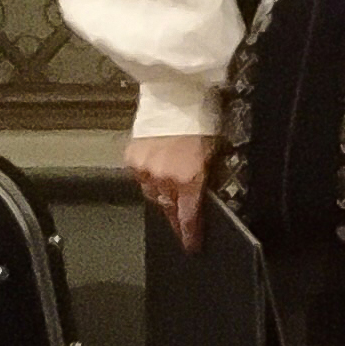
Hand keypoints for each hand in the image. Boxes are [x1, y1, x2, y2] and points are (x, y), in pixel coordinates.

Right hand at [127, 134, 211, 250]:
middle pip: (168, 207)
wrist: (176, 99)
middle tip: (180, 224)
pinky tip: (157, 170)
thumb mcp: (213, 156)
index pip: (188, 216)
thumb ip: (204, 180)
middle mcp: (163, 178)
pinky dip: (149, 177)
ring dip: (162, 195)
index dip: (189, 233)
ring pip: (152, 193)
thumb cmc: (202, 123)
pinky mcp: (131, 159)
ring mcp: (144, 169)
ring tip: (170, 191)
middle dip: (175, 216)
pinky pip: (140, 177)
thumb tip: (201, 200)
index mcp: (188, 179)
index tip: (191, 246)